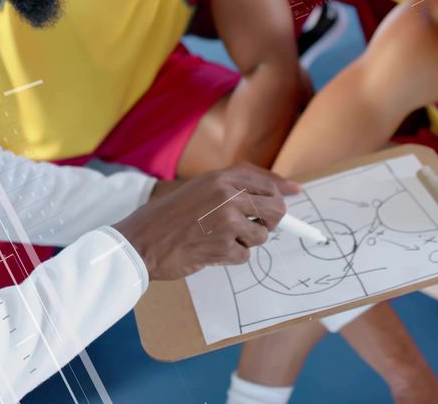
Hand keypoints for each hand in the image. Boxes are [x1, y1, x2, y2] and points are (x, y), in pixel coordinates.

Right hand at [114, 164, 299, 280]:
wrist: (142, 241)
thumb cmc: (168, 217)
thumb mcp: (198, 189)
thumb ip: (233, 187)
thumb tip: (284, 191)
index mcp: (220, 178)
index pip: (264, 181)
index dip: (282, 190)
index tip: (295, 194)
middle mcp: (227, 195)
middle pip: (275, 209)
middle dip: (272, 222)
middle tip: (258, 227)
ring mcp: (226, 221)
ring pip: (261, 236)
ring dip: (245, 242)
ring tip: (218, 239)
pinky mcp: (223, 247)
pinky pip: (245, 256)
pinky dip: (231, 258)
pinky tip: (210, 252)